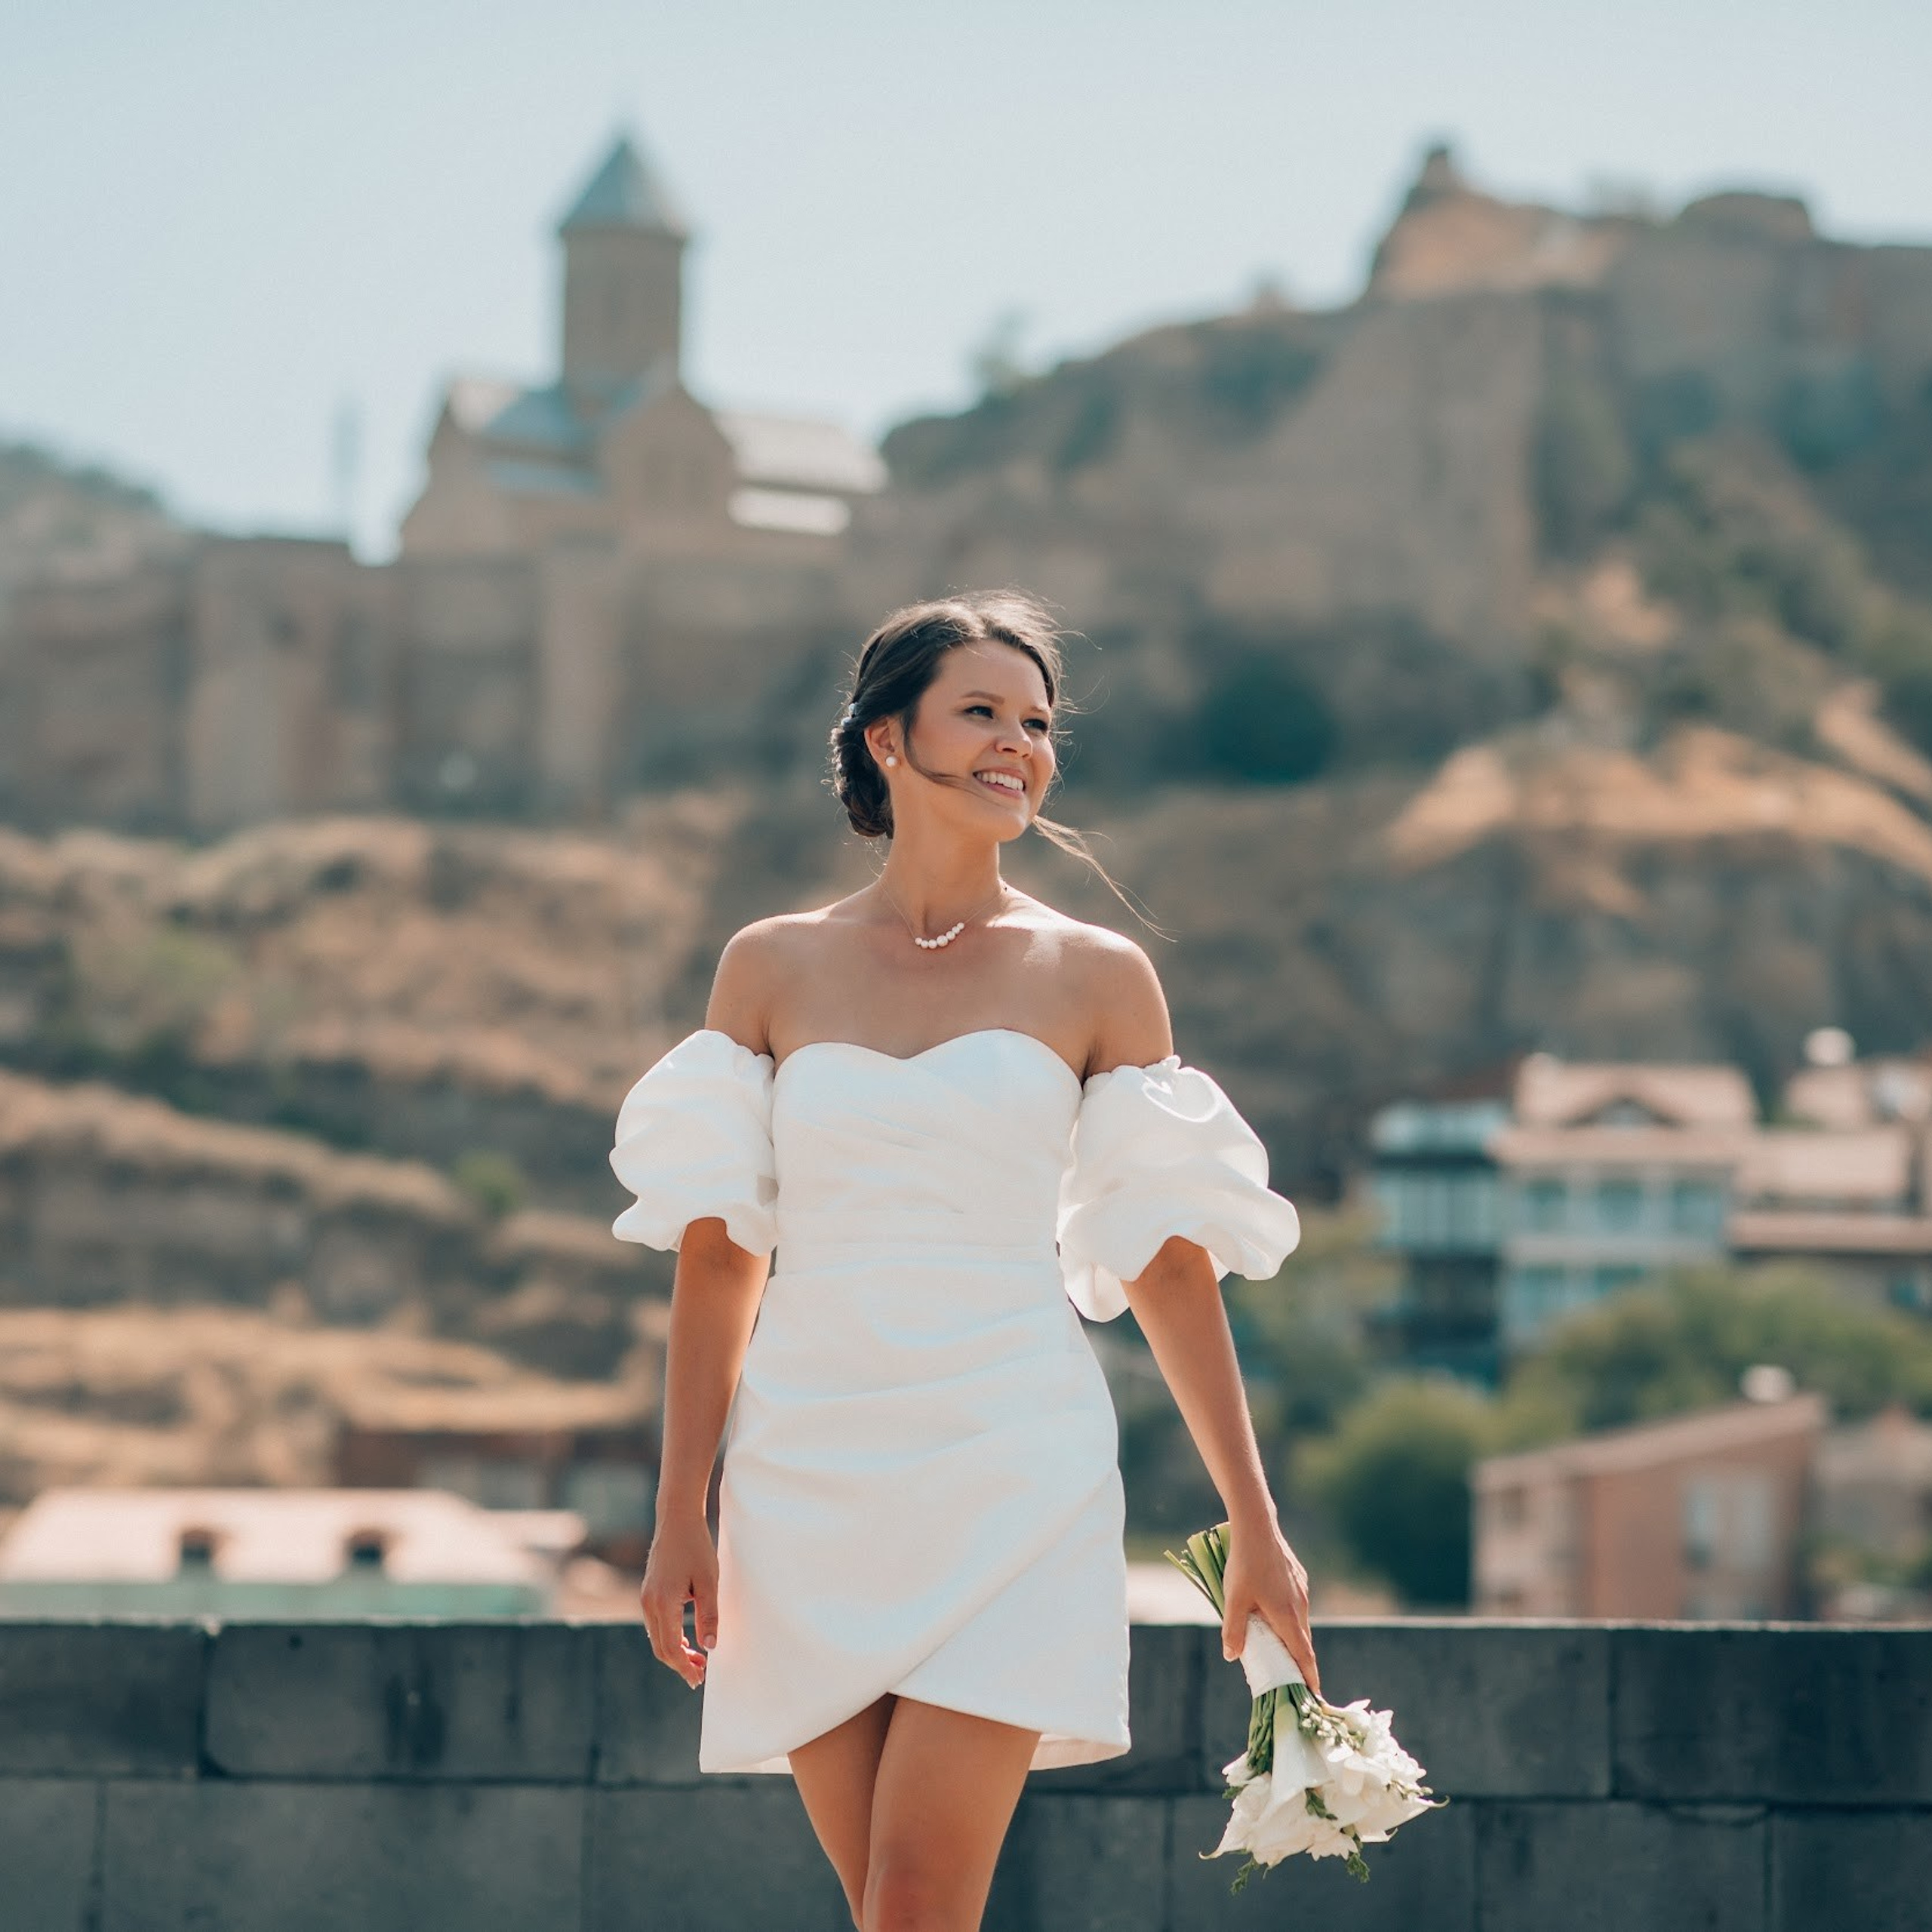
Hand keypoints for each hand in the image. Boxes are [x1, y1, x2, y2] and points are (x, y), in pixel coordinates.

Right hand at [639, 1514, 718, 1688]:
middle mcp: (648, 1604)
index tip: (699, 1679)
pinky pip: (656, 1625)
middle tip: (700, 1675)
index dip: (685, 1667)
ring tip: (697, 1659)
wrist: (676, 1518)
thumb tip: (711, 1646)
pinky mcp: (648, 1592)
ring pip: (657, 1638)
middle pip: (661, 1648)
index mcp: (663, 1603)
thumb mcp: (708, 1581)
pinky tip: (687, 1639)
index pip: (671, 1648)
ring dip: (675, 1652)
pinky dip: (669, 1637)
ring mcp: (645, 1598)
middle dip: (679, 1664)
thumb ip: (709, 1615)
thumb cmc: (696, 1546)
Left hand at [1220, 1514, 1320, 1698]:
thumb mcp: (1234, 1600)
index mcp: (1288, 1617)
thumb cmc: (1245, 1565)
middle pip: (1302, 1641)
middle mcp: (1300, 1606)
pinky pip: (1296, 1604)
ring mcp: (1301, 1590)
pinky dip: (1288, 1616)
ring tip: (1276, 1645)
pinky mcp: (1298, 1577)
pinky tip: (1271, 1610)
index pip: (1304, 1655)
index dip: (1309, 1676)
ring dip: (1291, 1635)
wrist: (1257, 1527)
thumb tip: (1232, 1656)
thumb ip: (1234, 1630)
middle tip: (1289, 1676)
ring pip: (1299, 1621)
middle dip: (1298, 1660)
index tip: (1314, 1694)